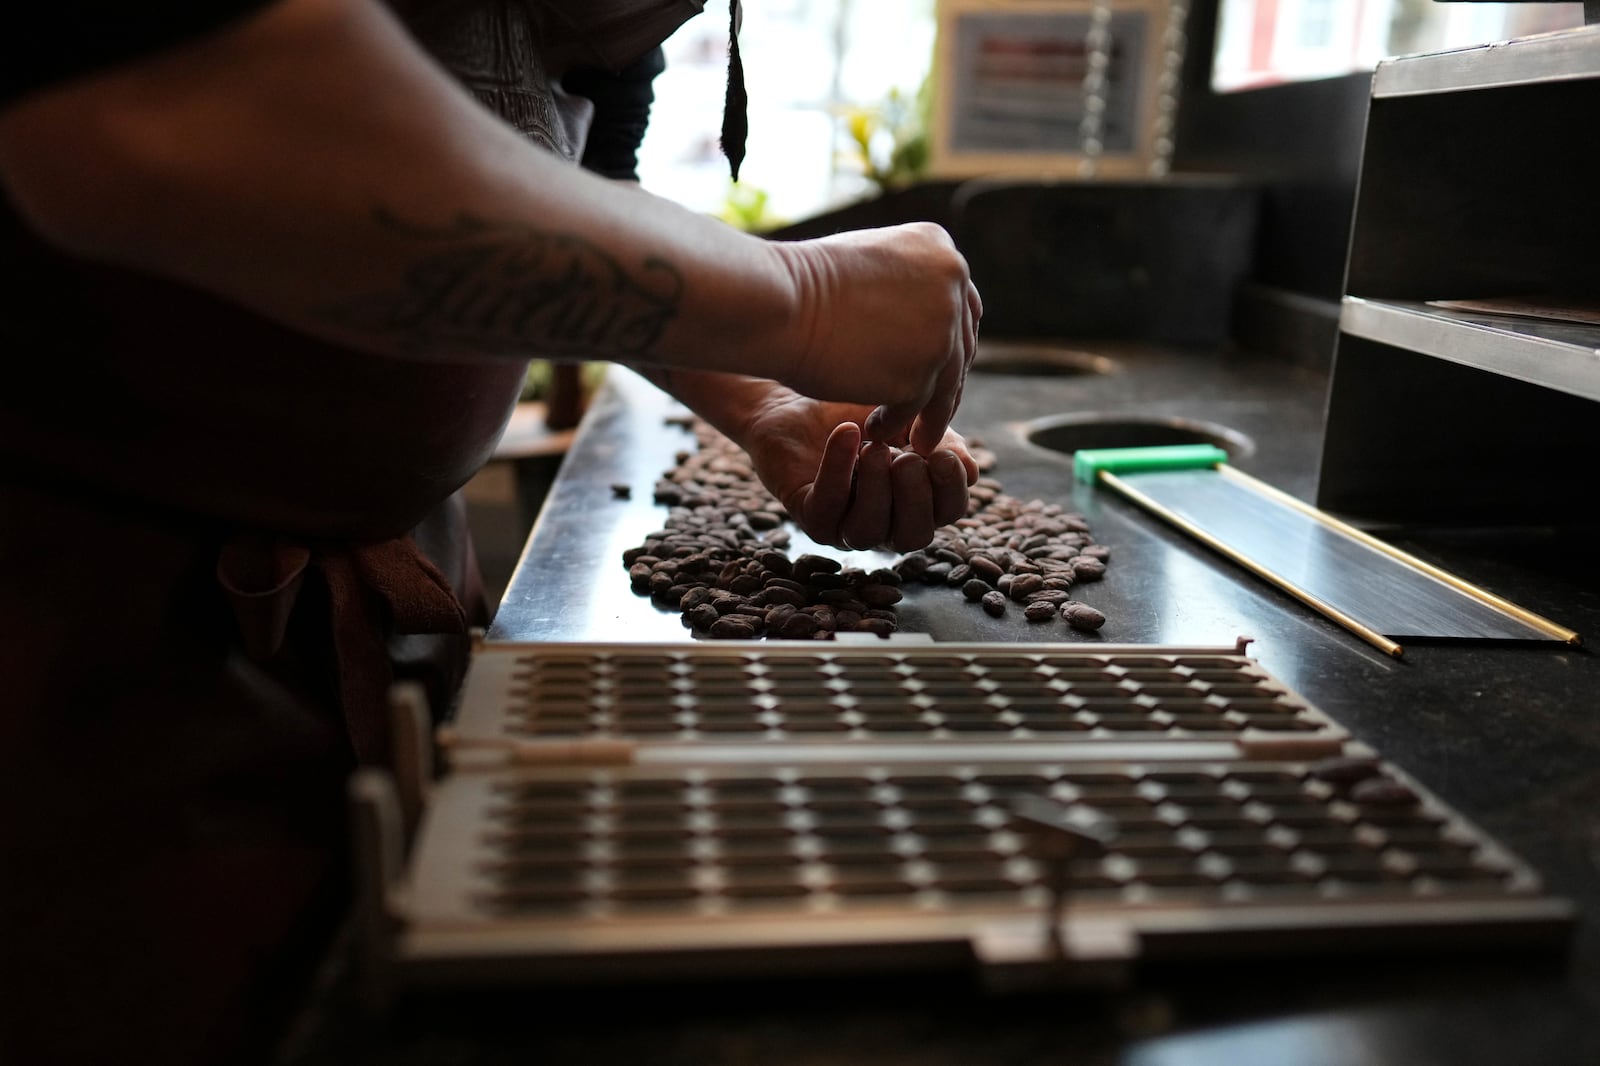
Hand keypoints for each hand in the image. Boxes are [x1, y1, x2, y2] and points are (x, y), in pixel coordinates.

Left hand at [735, 388, 978, 551]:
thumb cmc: (862, 411)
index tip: (943, 455)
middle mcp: (886, 522)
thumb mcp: (911, 418)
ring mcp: (846, 525)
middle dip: (915, 498)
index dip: (951, 490)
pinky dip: (839, 472)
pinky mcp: (810, 516)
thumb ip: (941, 440)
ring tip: (874, 448)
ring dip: (876, 490)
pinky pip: (828, 509)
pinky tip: (846, 435)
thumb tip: (971, 472)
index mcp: (917, 502)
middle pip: (914, 536)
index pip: (948, 513)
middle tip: (907, 457)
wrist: (801, 398)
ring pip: (869, 532)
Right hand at [768, 223, 980, 456]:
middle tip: (931, 413)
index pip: (963, 307)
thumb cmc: (803, 283)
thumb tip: (921, 319)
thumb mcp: (868, 262)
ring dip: (929, 415)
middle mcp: (952, 286)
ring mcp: (940, 331)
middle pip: (960, 347)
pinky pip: (915, 408)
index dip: (951, 342)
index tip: (938, 368)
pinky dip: (896, 423)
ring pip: (944, 384)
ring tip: (913, 438)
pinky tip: (875, 432)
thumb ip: (905, 284)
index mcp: (941, 251)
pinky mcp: (919, 373)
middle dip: (945, 383)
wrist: (776, 302)